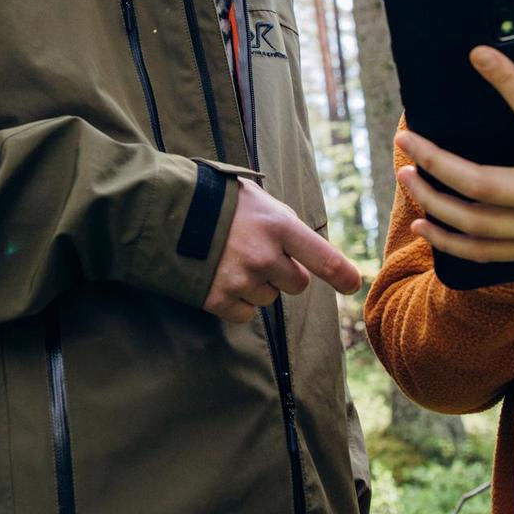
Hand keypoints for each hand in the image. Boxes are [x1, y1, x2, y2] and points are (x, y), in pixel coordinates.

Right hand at [203, 181, 361, 322]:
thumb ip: (283, 224)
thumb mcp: (256, 200)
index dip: (342, 274)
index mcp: (279, 225)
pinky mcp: (217, 299)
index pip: (323, 258)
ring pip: (268, 299)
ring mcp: (240, 280)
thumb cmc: (214, 199)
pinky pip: (244, 314)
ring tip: (230, 260)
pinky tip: (219, 278)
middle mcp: (264, 256)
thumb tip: (305, 251)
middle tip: (259, 255)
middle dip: (285, 274)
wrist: (161, 211)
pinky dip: (236, 302)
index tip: (352, 284)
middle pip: (297, 284)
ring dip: (256, 286)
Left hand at [394, 25, 513, 280]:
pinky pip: (481, 252)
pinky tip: (424, 225)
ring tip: (405, 173)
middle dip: (436, 161)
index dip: (507, 82)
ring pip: (471, 221)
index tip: (479, 55)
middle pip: (479, 183)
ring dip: (432, 199)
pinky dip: (448, 241)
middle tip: (406, 139)